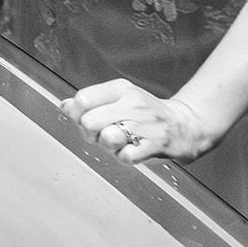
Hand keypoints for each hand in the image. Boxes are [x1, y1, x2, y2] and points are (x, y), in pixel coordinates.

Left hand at [58, 78, 217, 164]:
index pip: (82, 99)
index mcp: (120, 89)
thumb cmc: (144, 114)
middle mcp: (132, 103)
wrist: (184, 125)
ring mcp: (145, 124)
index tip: (87, 119)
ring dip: (107, 146)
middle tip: (102, 134)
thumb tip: (63, 106)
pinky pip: (126, 156)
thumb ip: (90, 103)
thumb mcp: (118, 99)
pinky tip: (132, 151)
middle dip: (90, 133)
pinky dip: (124, 157)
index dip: (78, 114)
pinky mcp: (156, 144)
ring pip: (107, 138)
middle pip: (89, 121)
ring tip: (118, 142)